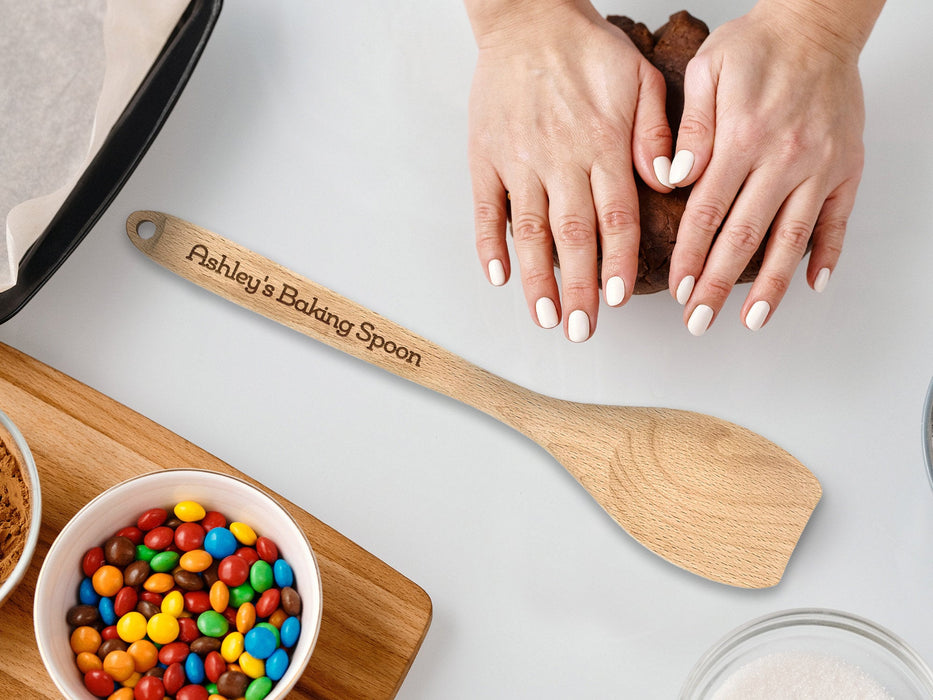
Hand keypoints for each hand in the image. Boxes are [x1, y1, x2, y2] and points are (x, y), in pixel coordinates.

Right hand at [466, 1, 671, 340]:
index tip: (619, 299)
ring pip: (530, 231)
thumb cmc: (587, 50)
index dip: (618, 262)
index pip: (615, 216)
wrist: (528, 19)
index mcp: (601, 143)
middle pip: (572, 236)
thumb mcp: (640, 77)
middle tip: (583, 329)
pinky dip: (490, 244)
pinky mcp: (485, 156)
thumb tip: (667, 182)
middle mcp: (560, 158)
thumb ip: (656, 133)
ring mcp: (518, 160)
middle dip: (579, 288)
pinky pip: (487, 208)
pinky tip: (498, 276)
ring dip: (537, 279)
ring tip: (545, 317)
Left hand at [667, 1, 877, 334]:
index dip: (690, 256)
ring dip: (770, 285)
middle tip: (698, 321)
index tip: (676, 289)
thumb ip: (690, 128)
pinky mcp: (846, 167)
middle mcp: (783, 158)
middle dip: (717, 285)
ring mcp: (820, 166)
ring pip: (791, 239)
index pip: (707, 213)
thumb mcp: (708, 71)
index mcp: (742, 138)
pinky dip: (827, 255)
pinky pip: (838, 220)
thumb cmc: (756, 46)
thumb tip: (673, 178)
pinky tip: (812, 285)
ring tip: (752, 320)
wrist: (818, 23)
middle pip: (744, 237)